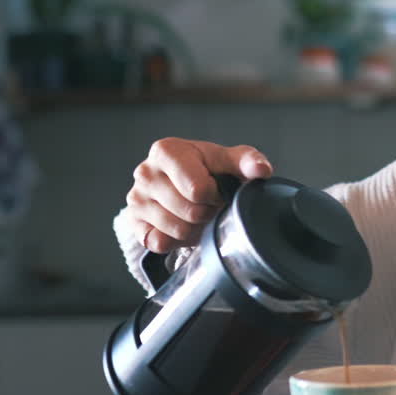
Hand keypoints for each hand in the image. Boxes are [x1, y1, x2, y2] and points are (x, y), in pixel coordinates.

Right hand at [126, 138, 272, 253]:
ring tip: (198, 214)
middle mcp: (145, 172)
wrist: (181, 183)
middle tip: (210, 205)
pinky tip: (182, 224)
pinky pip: (160, 243)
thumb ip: (248, 162)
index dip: (215, 195)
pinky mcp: (133, 222)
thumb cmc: (208, 169)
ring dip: (195, 227)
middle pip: (189, 211)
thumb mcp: (229, 160)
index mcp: (166, 151)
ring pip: (177, 230)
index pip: (198, 189)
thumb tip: (262, 170)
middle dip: (207, 212)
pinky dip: (176, 241)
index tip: (218, 190)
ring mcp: (136, 199)